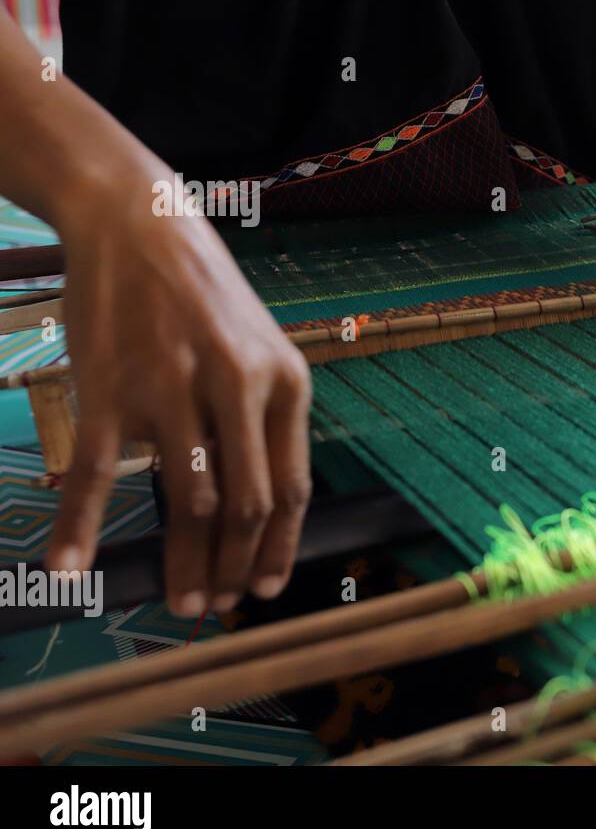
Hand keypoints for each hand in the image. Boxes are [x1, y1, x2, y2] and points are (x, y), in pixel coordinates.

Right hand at [46, 169, 311, 615]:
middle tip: (219, 604)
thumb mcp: (261, 347)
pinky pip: (96, 473)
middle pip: (245, 505)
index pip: (291, 487)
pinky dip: (81, 524)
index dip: (280, 546)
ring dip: (184, 560)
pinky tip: (70, 565)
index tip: (267, 588)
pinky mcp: (109, 387)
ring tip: (180, 597)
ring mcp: (171, 389)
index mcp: (285, 383)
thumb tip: (260, 504)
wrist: (140, 224)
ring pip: (186, 500)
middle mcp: (237, 389)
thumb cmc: (204, 294)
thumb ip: (266, 418)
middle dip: (236, 567)